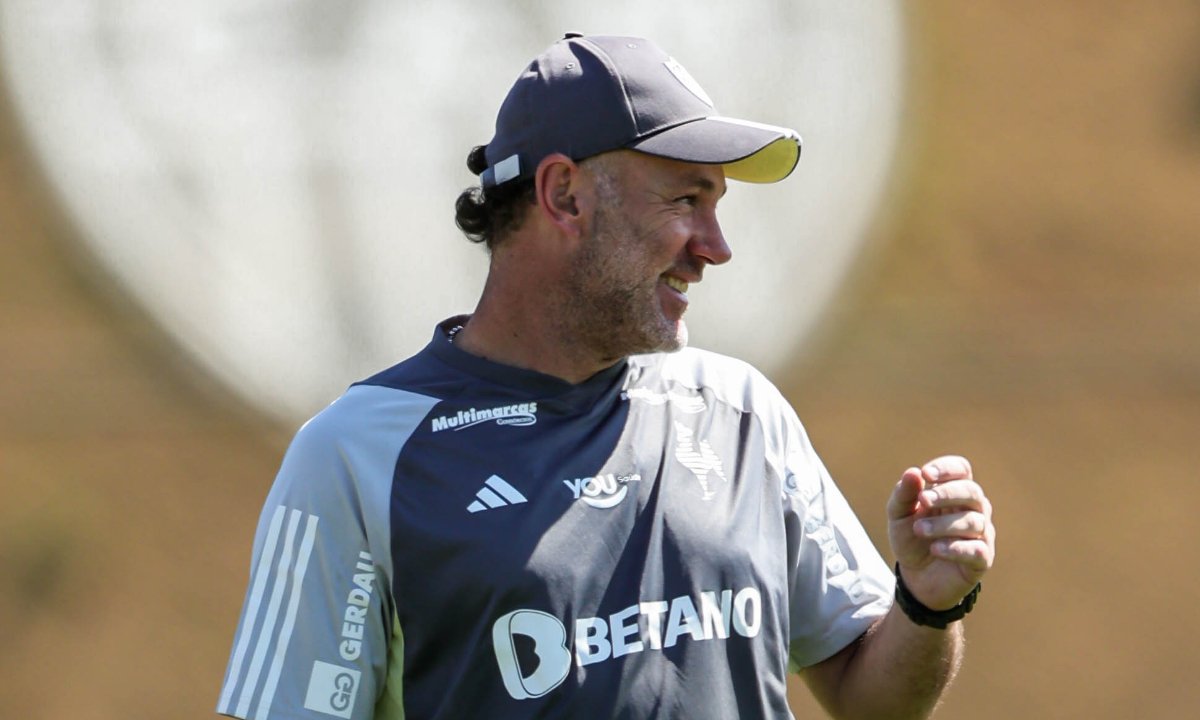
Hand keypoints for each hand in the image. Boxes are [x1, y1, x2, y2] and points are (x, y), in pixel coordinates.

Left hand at [887, 455, 994, 609]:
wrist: (915, 578)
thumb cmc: (911, 539)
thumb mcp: (898, 516)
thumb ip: (904, 494)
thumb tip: (913, 472)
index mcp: (953, 493)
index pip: (962, 469)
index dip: (947, 468)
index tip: (926, 474)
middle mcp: (972, 509)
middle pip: (972, 491)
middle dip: (947, 493)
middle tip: (924, 500)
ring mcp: (980, 534)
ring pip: (973, 521)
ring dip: (944, 524)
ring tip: (919, 530)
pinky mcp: (982, 558)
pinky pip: (977, 549)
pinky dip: (956, 548)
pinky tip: (936, 549)